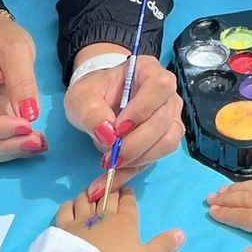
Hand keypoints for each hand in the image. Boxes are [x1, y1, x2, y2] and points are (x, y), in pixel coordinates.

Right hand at [0, 11, 46, 162]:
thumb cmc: (2, 39)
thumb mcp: (17, 50)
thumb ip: (22, 81)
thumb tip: (30, 114)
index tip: (28, 127)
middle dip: (7, 146)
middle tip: (39, 141)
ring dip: (10, 152)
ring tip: (40, 143)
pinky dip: (11, 150)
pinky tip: (33, 143)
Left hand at [55, 186, 183, 251]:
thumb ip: (163, 245)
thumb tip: (183, 233)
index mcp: (126, 220)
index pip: (128, 200)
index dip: (128, 193)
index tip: (126, 188)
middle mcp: (105, 213)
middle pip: (109, 196)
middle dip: (111, 189)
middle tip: (111, 187)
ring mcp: (83, 217)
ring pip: (86, 198)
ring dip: (90, 193)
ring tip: (91, 193)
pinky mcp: (64, 225)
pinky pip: (67, 208)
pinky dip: (69, 204)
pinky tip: (71, 205)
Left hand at [67, 54, 184, 196]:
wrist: (98, 102)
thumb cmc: (93, 93)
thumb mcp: (81, 97)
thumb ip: (90, 111)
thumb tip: (108, 135)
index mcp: (148, 71)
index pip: (159, 87)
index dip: (141, 110)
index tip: (117, 129)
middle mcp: (167, 94)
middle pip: (164, 121)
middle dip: (136, 143)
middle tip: (108, 155)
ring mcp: (170, 117)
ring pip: (167, 142)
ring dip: (138, 159)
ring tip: (109, 165)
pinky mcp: (164, 140)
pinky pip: (155, 160)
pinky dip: (131, 173)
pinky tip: (108, 180)